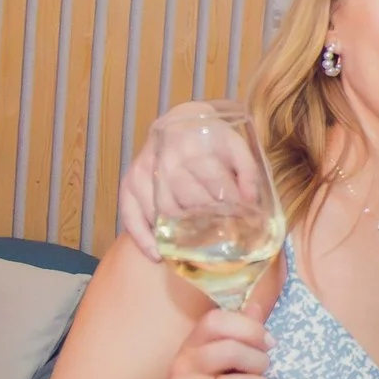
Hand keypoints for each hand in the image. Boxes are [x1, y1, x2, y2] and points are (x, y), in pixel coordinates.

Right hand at [116, 100, 242, 261]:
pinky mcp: (128, 183)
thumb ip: (247, 172)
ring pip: (162, 211)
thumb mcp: (236, 145)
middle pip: (188, 200)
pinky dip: (142, 238)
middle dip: (208, 221)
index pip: (214, 181)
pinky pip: (130, 215)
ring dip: (179, 233)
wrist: (178, 123)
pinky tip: (157, 255)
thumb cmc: (211, 140)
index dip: (230, 204)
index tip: (244, 221)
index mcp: (195, 147)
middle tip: (222, 238)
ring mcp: (144, 172)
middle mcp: (166, 160)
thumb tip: (250, 201)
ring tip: (196, 249)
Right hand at [149, 302, 275, 378]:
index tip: (268, 342)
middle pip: (230, 351)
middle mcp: (183, 365)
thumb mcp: (214, 362)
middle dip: (259, 361)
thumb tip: (255, 306)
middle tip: (264, 371)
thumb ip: (236, 335)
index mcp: (191, 345)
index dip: (248, 328)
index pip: (216, 321)